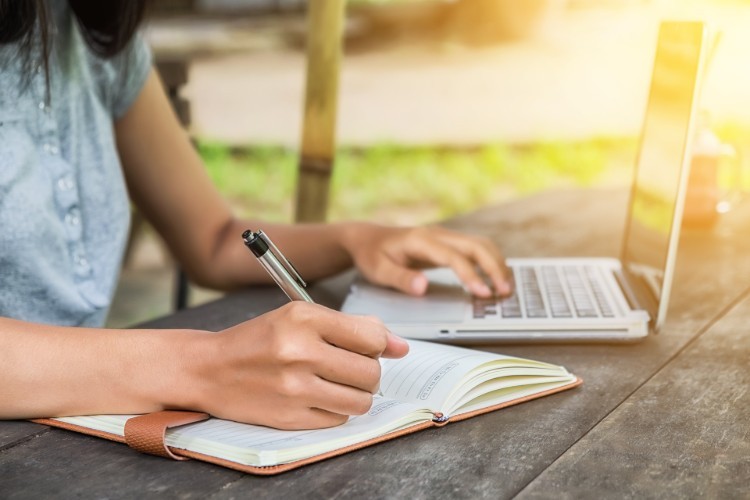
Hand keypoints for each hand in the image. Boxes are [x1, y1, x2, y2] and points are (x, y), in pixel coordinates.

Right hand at [185, 302, 408, 429]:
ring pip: (360, 401)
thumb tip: (401, 346)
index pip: (371, 337)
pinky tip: (319, 397)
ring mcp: (294, 388)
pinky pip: (339, 419)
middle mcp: (299, 352)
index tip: (372, 348)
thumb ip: (352, 328)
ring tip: (338, 383)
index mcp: (303, 318)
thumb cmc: (260, 339)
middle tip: (351, 367)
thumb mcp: (299, 317)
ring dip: (357, 394)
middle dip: (369, 372)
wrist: (209, 369)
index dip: (381, 345)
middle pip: (370, 372)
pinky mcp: (290, 417)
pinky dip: (336, 410)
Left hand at [341, 223, 511, 297]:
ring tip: (506, 288)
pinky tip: (495, 279)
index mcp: (420, 240)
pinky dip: (490, 261)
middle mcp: (437, 234)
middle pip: (475, 245)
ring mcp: (444, 236)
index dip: (471, 274)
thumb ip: (401, 279)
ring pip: (480, 244)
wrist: (367, 237)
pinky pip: (475, 248)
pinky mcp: (448, 243)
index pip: (453, 256)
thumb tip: (424, 287)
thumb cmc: (372, 255)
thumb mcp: (378, 271)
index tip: (483, 293)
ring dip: (496, 263)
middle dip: (494, 267)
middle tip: (505, 292)